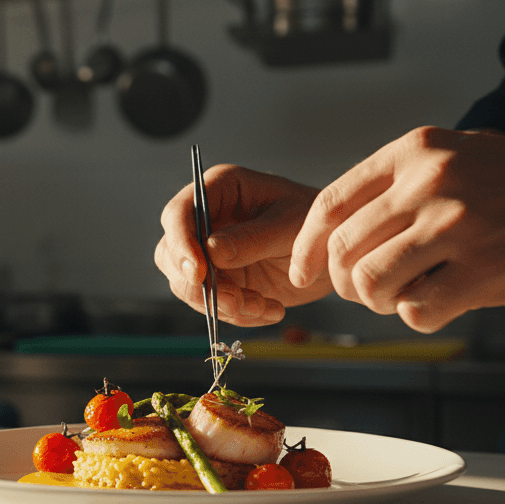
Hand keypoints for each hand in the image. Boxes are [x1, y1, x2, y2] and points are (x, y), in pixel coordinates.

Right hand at [156, 164, 332, 326]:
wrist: (333, 254)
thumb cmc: (318, 224)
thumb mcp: (291, 226)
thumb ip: (252, 238)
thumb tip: (211, 252)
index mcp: (221, 189)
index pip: (179, 213)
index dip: (181, 243)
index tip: (197, 272)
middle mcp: (208, 219)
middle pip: (171, 253)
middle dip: (198, 284)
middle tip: (234, 301)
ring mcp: (209, 252)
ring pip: (186, 284)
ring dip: (221, 303)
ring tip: (263, 306)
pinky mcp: (218, 280)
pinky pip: (210, 304)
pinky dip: (236, 314)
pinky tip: (269, 309)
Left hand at [289, 126, 504, 332]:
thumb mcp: (462, 157)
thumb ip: (401, 188)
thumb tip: (338, 238)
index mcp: (415, 151)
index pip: (330, 205)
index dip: (306, 248)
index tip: (302, 274)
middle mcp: (428, 181)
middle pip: (343, 252)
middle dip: (347, 284)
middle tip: (373, 293)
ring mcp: (456, 224)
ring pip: (370, 284)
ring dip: (382, 303)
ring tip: (415, 295)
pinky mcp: (484, 269)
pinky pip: (416, 311)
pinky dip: (422, 317)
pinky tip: (450, 303)